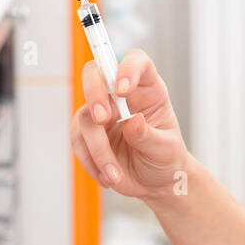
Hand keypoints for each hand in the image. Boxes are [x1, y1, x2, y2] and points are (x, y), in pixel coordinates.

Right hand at [71, 48, 188, 202]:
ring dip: (97, 148)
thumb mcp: (166, 150)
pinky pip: (77, 140)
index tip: (123, 89)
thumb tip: (132, 121)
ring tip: (115, 174)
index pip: (136, 61)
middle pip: (97, 74)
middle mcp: (122, 96)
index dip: (127, 68)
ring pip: (85, 116)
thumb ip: (148, 135)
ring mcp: (102, 113)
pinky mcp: (87, 133)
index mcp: (148, 90)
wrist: (155, 183)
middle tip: (103, 119)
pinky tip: (108, 175)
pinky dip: (90, 161)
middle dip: (95, 94)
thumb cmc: (166, 158)